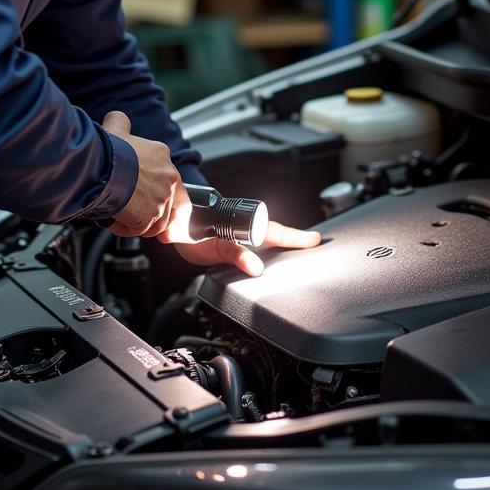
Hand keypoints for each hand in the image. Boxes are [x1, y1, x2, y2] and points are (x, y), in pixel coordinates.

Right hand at [102, 111, 186, 237]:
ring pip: (158, 220)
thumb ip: (120, 122)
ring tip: (124, 217)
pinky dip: (128, 229)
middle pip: (173, 203)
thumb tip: (116, 118)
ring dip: (142, 221)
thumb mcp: (116, 127)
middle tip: (143, 214)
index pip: (171, 179)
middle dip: (158, 211)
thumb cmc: (110, 150)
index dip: (160, 190)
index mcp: (163, 158)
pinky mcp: (150, 219)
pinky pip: (141, 230)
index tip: (148, 194)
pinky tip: (116, 221)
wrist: (104, 169)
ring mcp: (161, 201)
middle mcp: (168, 180)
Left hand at [173, 220, 321, 276]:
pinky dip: (264, 246)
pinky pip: (253, 242)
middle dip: (295, 240)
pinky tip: (266, 252)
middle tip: (313, 244)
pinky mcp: (230, 239)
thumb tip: (256, 266)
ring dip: (281, 242)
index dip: (298, 238)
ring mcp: (239, 234)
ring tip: (296, 248)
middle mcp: (246, 230)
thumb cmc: (190, 232)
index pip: (280, 234)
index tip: (316, 239)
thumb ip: (235, 254)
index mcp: (247, 230)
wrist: (173, 223)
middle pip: (277, 235)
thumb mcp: (214, 247)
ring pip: (266, 237)